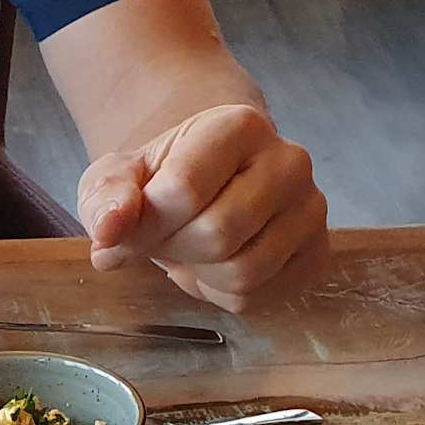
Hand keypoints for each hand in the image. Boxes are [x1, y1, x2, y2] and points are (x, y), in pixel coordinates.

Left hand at [76, 104, 327, 313]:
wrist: (206, 187)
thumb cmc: (160, 180)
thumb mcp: (117, 179)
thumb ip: (107, 198)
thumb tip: (110, 229)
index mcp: (238, 126)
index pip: (183, 191)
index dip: (143, 225)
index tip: (126, 228)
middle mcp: (288, 161)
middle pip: (217, 235)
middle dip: (175, 249)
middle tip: (165, 237)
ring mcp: (310, 209)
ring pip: (243, 273)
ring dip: (199, 274)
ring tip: (193, 248)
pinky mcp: (316, 253)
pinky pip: (257, 298)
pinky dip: (221, 294)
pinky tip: (217, 264)